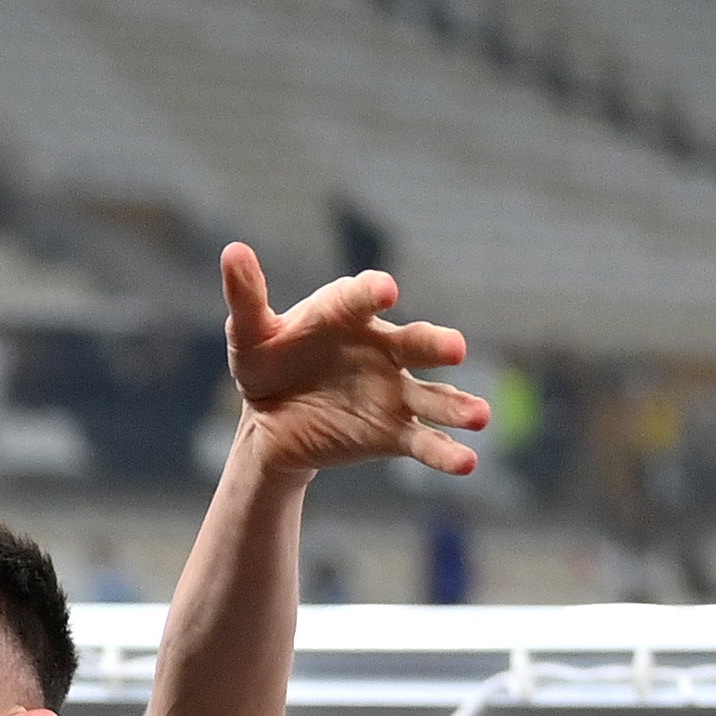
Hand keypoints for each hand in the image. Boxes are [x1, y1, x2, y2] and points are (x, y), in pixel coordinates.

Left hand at [218, 242, 486, 479]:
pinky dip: (445, 452)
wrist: (272, 420)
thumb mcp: (250, 334)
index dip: (372, 294)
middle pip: (415, 342)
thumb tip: (233, 251)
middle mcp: (381, 349)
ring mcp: (392, 391)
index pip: (362, 298)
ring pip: (431, 396)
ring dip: (458, 405)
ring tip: (481, 417)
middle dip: (436, 345)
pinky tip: (468, 463)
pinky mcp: (392, 432)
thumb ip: (247, 297)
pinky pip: (423, 441)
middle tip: (456, 349)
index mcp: (347, 315)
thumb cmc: (267, 363)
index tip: (383, 292)